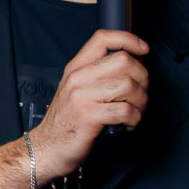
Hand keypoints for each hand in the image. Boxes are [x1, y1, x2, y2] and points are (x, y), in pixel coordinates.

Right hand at [31, 30, 150, 180]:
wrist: (45, 150)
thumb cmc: (65, 123)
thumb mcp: (75, 91)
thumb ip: (98, 75)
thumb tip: (134, 64)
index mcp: (75, 69)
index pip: (102, 39)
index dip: (129, 39)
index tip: (143, 50)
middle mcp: (77, 79)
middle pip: (124, 61)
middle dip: (143, 77)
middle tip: (140, 93)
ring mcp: (81, 97)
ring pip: (128, 85)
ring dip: (141, 101)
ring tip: (136, 111)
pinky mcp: (88, 116)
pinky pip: (125, 110)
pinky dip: (135, 119)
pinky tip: (128, 124)